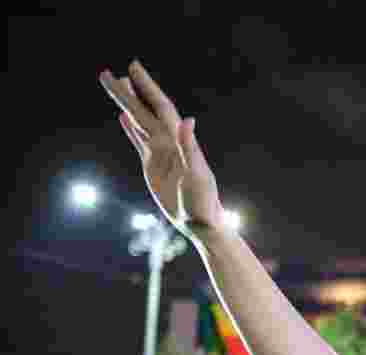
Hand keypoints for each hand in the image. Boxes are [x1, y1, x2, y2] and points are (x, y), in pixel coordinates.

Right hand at [100, 62, 226, 231]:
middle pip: (144, 111)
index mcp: (179, 140)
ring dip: (128, 104)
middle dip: (128, 92)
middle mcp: (169, 142)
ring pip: (140, 122)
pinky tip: (123, 117)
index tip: (132, 67)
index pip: (160, 107)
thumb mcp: (196, 174)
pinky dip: (131, 128)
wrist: (200, 222)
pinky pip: (139, 141)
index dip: (147, 87)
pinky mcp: (153, 166)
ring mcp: (160, 153)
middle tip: (108, 73)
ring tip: (115, 85)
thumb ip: (189, 147)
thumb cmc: (202, 201)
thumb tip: (187, 119)